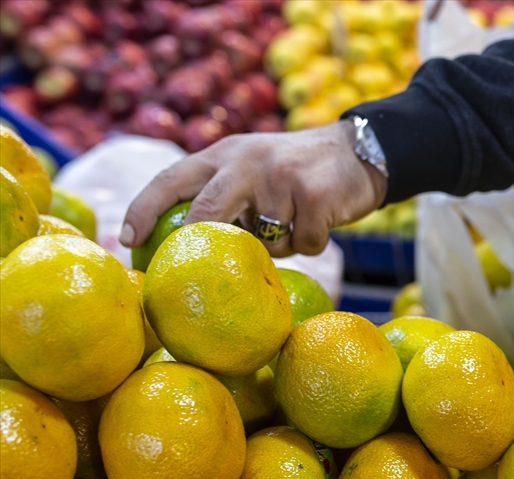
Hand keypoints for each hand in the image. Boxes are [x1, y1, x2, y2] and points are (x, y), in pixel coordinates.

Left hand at [121, 120, 387, 256]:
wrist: (361, 151)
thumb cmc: (298, 172)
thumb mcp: (253, 167)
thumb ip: (224, 194)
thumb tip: (189, 248)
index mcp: (224, 153)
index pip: (171, 179)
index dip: (143, 209)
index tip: (127, 240)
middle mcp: (248, 160)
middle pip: (206, 211)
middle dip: (198, 242)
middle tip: (193, 268)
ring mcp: (282, 176)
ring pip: (265, 239)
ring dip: (278, 246)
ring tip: (291, 229)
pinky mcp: (316, 195)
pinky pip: (304, 244)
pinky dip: (311, 244)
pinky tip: (320, 224)